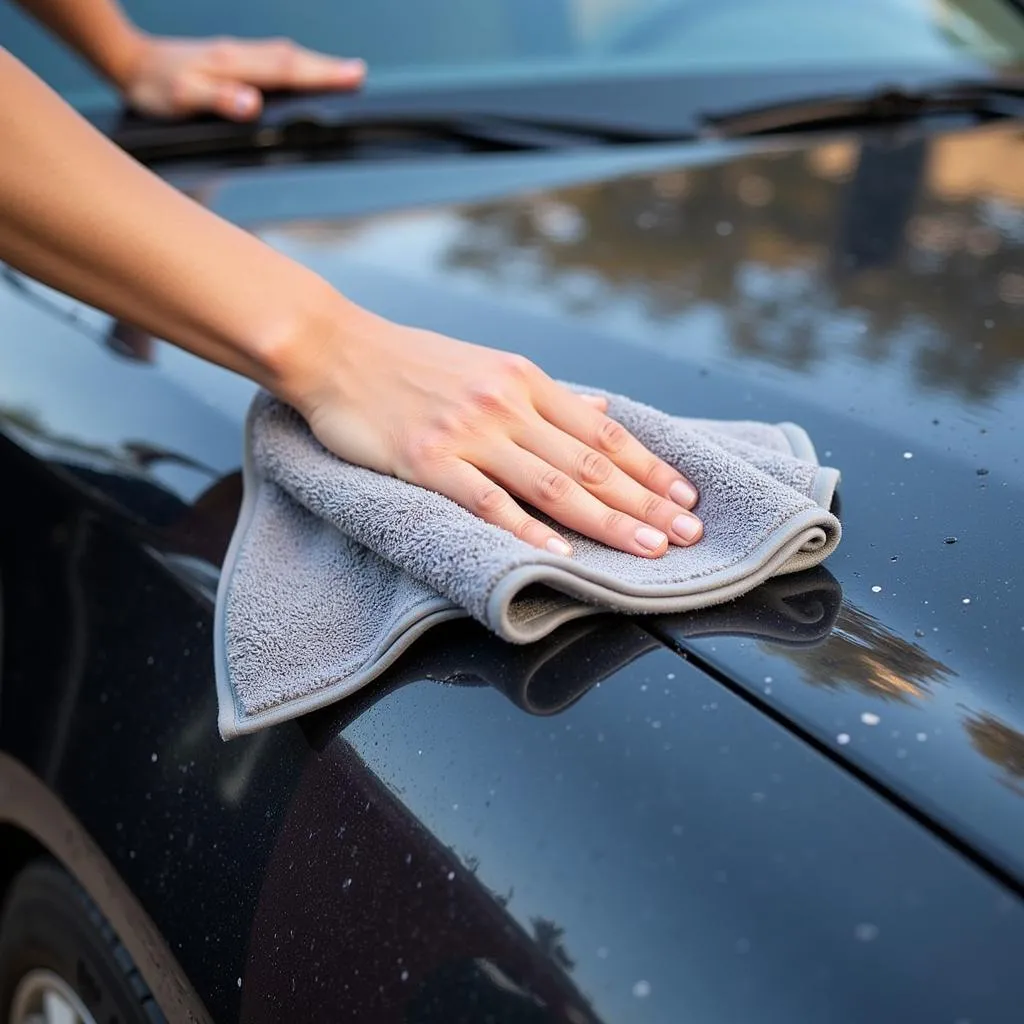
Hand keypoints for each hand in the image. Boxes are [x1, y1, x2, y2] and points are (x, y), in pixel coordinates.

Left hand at [118, 36, 365, 119]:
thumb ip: (218, 100)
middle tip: (360, 75)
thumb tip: (252, 104)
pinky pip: (272, 59)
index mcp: (232, 64)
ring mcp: (236, 53)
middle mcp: (238, 54)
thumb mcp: (180, 98)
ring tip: (343, 73)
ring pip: (283, 56)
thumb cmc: (153, 86)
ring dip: (314, 64)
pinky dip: (295, 65)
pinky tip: (302, 72)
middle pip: (291, 59)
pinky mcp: (231, 56)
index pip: (285, 70)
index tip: (353, 77)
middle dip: (327, 68)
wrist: (128, 60)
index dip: (320, 75)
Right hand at [295, 318, 702, 557]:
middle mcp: (506, 405)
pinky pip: (488, 502)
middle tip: (690, 535)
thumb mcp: (489, 365)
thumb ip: (548, 396)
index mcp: (525, 381)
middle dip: (646, 502)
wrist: (335, 350)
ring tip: (651, 550)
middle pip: (590, 464)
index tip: (687, 496)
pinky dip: (528, 531)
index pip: (603, 432)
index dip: (651, 466)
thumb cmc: (411, 362)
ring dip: (608, 521)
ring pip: (552, 485)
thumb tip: (603, 411)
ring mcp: (469, 434)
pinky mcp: (428, 461)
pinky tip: (562, 554)